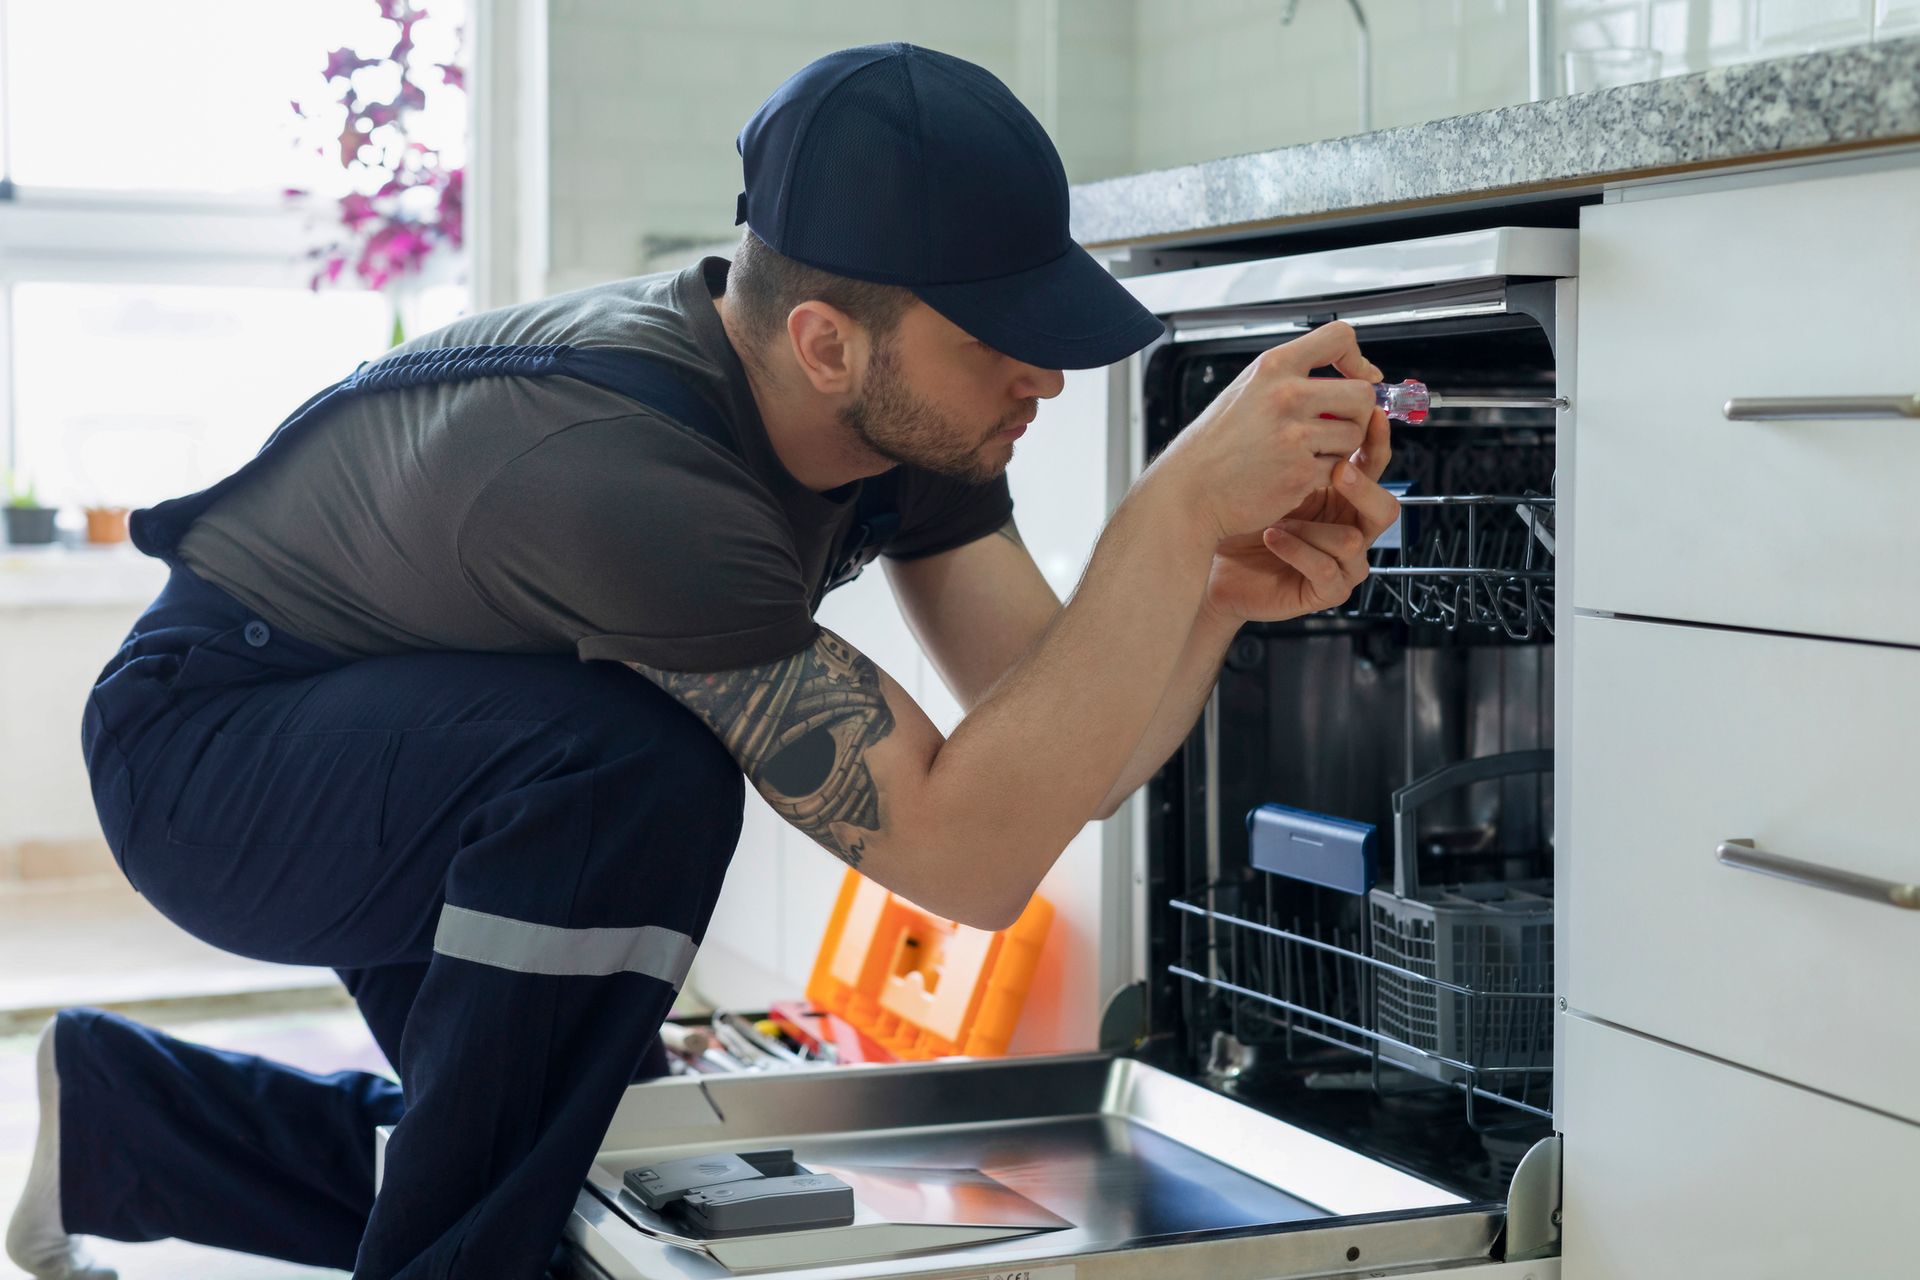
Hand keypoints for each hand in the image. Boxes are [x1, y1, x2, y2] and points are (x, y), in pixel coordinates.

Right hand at [1152, 322, 1382, 544]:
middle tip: (1337, 425)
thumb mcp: (1247, 390)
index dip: (1356, 359)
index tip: (1356, 377)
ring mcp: (1294, 436)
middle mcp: (1286, 395)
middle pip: (1361, 393)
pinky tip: (1294, 474)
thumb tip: (1350, 374)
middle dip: (1357, 412)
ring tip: (1309, 452)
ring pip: (1355, 434)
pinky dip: (1323, 474)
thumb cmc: (1215, 444)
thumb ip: (1291, 378)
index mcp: (1273, 367)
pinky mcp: (1300, 473)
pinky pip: (1338, 468)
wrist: (1189, 491)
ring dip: (1341, 447)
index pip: (1340, 337)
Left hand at [1204, 403, 1397, 623]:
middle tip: (1337, 471)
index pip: (1372, 464)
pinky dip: (1297, 551)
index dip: (1376, 441)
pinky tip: (1272, 536)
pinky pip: (1327, 571)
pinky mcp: (1324, 590)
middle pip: (1386, 507)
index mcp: (1340, 493)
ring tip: (1278, 514)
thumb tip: (1312, 385)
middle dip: (1363, 488)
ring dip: (1313, 527)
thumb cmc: (1236, 509)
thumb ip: (1296, 432)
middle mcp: (1346, 525)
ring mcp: (1339, 560)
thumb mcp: (1268, 464)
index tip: (1370, 415)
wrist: (1208, 552)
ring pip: (1356, 541)